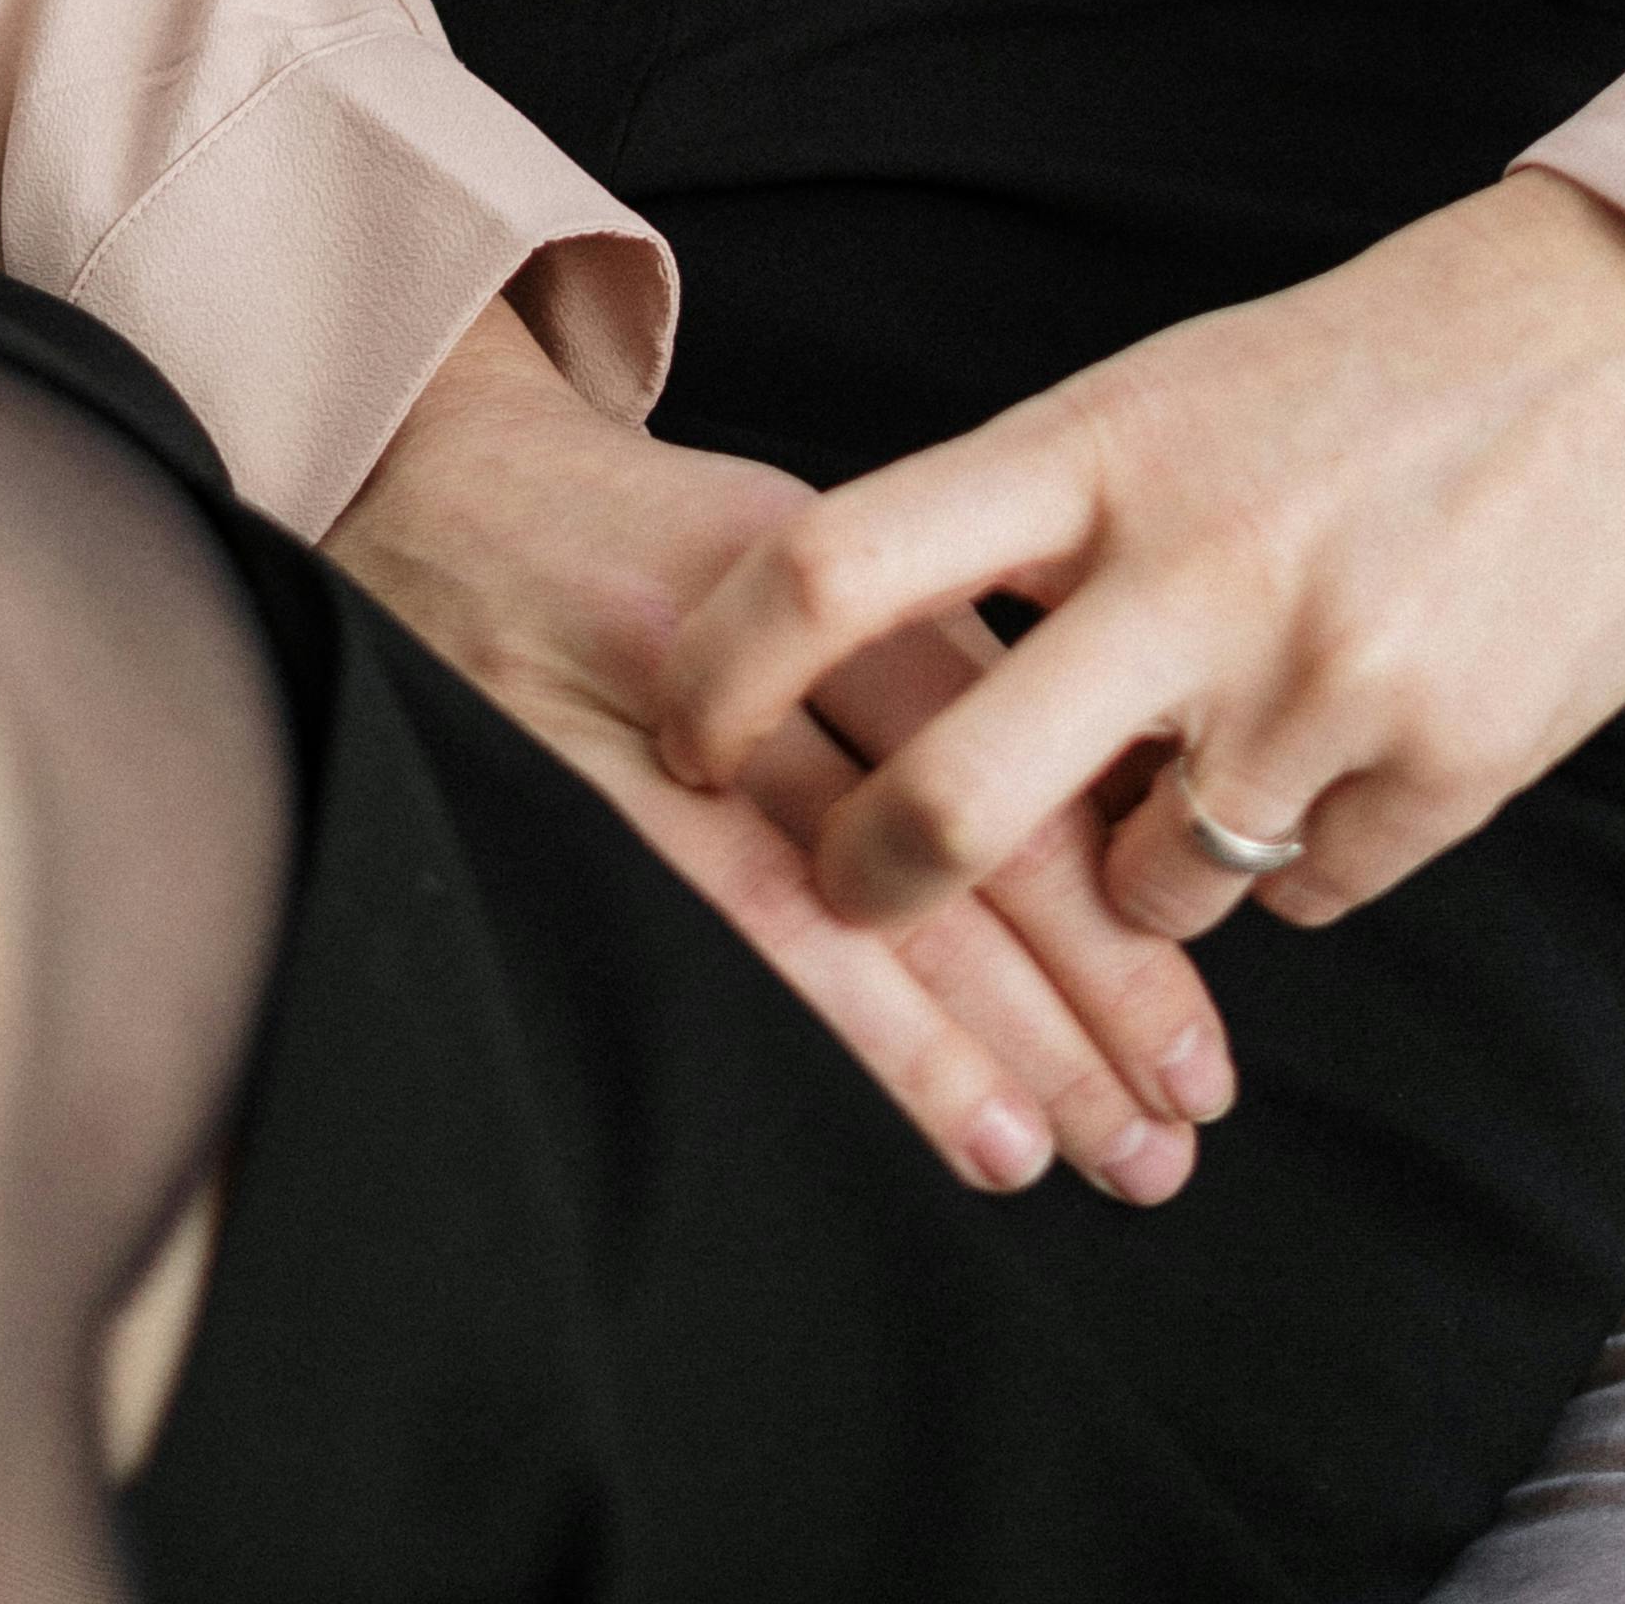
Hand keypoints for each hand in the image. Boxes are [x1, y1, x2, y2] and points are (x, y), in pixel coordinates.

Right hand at [324, 302, 1231, 1199]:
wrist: (425, 473)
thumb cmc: (638, 544)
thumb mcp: (795, 558)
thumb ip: (925, 670)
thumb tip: (1110, 830)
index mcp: (835, 563)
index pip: (1009, 730)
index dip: (1110, 888)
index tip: (1200, 1028)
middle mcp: (755, 638)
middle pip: (950, 822)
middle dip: (1080, 991)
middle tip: (1175, 1122)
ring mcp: (644, 713)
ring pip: (839, 897)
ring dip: (979, 1045)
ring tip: (1086, 1150)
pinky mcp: (549, 780)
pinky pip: (714, 921)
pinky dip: (846, 1025)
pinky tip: (947, 1112)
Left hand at [656, 171, 1624, 944]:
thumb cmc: (1373, 366)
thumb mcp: (1174, 396)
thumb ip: (1050, 534)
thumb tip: (916, 702)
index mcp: (1103, 443)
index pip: (842, 561)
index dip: (728, 673)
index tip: (683, 733)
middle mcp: (1195, 566)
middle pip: (947, 800)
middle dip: (867, 886)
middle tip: (851, 892)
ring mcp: (1323, 680)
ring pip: (1139, 888)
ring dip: (1142, 866)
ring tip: (1221, 747)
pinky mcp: (1448, 769)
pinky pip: (1303, 906)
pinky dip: (1303, 861)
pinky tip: (1359, 742)